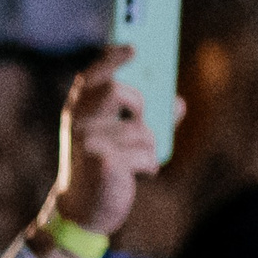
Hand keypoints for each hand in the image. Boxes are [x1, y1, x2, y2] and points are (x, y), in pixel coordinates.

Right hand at [37, 46, 164, 239]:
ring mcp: (88, 141)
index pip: (92, 76)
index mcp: (78, 111)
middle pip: (118, 91)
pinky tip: (135, 175)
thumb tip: (178, 103)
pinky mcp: (103, 162)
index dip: (112, 59)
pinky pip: (145, 153)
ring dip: (147, 148)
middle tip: (140, 120)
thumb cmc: (102, 168)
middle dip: (139, 105)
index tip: (134, 47)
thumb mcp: (120, 139)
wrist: (82, 210)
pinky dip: (148, 166)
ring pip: (142, 130)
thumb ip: (147, 118)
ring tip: (134, 163)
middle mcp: (78, 122)